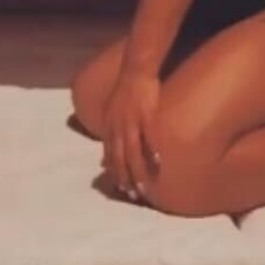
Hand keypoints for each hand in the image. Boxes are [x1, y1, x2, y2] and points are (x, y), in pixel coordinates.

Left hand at [102, 68, 162, 201]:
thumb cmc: (126, 90)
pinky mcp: (146, 115)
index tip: (121, 187)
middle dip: (125, 178)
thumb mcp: (111, 111)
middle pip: (119, 158)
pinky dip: (151, 152)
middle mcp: (117, 127)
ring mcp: (131, 122)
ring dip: (137, 171)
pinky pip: (149, 137)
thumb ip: (110, 131)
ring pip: (132, 153)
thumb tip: (108, 149)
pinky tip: (157, 163)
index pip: (109, 155)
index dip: (115, 172)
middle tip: (132, 194)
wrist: (135, 69)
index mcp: (109, 127)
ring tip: (144, 187)